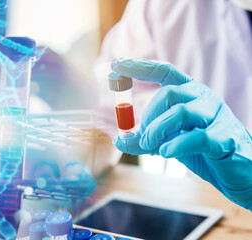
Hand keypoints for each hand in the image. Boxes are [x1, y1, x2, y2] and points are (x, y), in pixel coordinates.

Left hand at [111, 58, 251, 209]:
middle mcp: (204, 98)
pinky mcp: (226, 138)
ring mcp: (217, 116)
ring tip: (150, 145)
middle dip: (148, 115)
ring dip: (157, 130)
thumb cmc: (202, 150)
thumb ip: (144, 139)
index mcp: (190, 93)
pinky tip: (166, 153)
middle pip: (169, 93)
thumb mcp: (167, 141)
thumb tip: (119, 139)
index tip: (116, 64)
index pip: (164, 70)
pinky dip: (176, 145)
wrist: (238, 171)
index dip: (140, 66)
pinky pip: (198, 137)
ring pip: (181, 112)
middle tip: (142, 135)